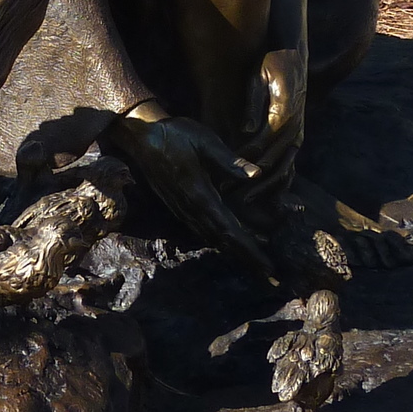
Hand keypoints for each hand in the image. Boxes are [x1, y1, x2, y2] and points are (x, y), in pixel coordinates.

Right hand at [115, 111, 271, 274]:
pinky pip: (203, 230)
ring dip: (235, 252)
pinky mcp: (179, 206)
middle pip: (223, 242)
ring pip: (213, 238)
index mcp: (200, 195)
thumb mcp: (204, 141)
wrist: (141, 136)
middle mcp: (191, 208)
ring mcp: (183, 209)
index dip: (250, 249)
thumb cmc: (175, 134)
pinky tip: (230, 242)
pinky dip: (221, 241)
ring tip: (256, 263)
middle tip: (271, 277)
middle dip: (247, 259)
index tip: (268, 266)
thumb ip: (229, 161)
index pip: (229, 230)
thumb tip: (256, 174)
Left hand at [242, 46, 306, 199]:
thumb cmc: (271, 65)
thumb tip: (246, 130)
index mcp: (283, 115)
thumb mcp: (259, 78)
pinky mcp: (296, 137)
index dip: (243, 164)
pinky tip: (266, 195)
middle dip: (252, 183)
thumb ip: (253, 105)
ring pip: (285, 170)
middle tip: (230, 195)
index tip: (225, 176)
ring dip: (265, 188)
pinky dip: (279, 182)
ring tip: (245, 200)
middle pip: (273, 165)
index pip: (261, 147)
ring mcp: (298, 135)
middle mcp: (294, 129)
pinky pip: (289, 165)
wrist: (292, 57)